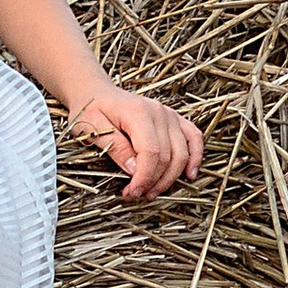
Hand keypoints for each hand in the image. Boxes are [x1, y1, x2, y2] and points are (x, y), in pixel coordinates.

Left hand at [69, 83, 205, 198]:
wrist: (97, 93)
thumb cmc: (91, 110)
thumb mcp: (92, 128)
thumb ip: (115, 147)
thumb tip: (134, 170)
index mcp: (137, 112)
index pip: (150, 152)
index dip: (144, 177)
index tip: (131, 192)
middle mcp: (159, 112)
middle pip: (167, 156)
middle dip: (153, 181)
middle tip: (136, 195)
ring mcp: (169, 114)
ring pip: (182, 153)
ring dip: (170, 178)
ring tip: (153, 192)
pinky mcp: (175, 119)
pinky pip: (194, 138)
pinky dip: (196, 157)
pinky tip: (190, 174)